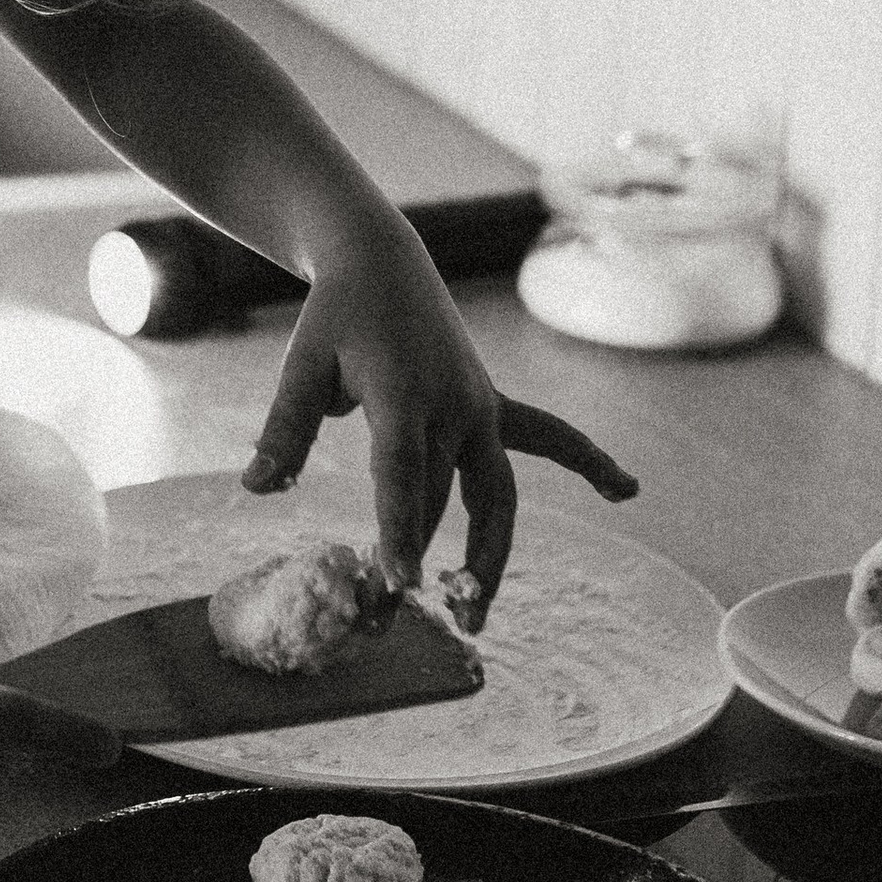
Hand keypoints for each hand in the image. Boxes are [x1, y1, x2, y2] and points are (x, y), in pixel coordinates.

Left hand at [240, 215, 634, 623]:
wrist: (382, 262)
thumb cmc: (336, 316)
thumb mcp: (303, 364)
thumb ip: (284, 427)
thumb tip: (256, 488)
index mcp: (401, 392)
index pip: (401, 473)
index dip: (398, 528)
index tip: (399, 582)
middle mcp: (453, 404)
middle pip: (437, 499)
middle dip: (415, 560)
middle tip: (384, 619)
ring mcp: (482, 407)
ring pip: (497, 494)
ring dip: (490, 555)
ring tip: (474, 615)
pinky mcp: (494, 407)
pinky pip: (549, 439)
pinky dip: (587, 462)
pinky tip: (625, 490)